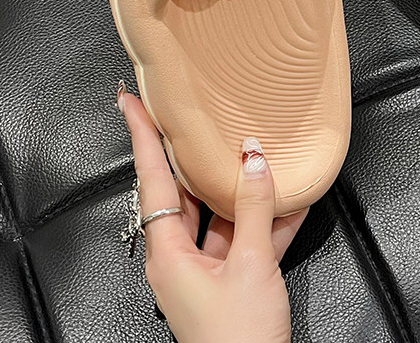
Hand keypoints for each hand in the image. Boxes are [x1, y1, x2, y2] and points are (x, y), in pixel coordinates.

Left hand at [119, 85, 306, 342]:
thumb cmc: (238, 338)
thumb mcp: (250, 265)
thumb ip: (252, 207)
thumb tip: (254, 157)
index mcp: (168, 252)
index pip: (151, 178)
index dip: (141, 135)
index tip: (129, 100)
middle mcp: (179, 256)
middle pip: (183, 190)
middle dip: (192, 153)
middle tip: (193, 114)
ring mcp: (204, 268)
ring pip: (217, 212)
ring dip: (239, 185)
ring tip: (254, 149)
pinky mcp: (229, 279)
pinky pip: (244, 237)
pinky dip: (265, 218)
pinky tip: (290, 197)